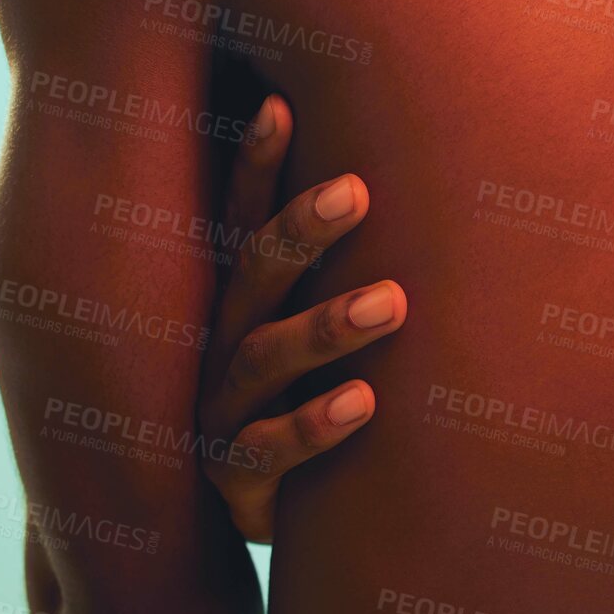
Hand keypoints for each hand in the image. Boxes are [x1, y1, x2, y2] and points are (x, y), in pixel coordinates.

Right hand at [198, 94, 406, 541]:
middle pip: (251, 274)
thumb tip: (394, 171)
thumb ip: (332, 262)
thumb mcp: (304, 324)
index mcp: (236, 297)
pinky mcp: (234, 478)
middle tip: (357, 192)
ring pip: (263, 358)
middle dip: (300, 230)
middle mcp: (219, 342)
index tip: (279, 103)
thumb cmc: (293, 391)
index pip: (240, 219)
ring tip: (393, 302)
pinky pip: (269, 451)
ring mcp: (219, 409)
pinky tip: (364, 401)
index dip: (253, 163)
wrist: (245, 509)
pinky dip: (314, 424)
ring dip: (325, 326)